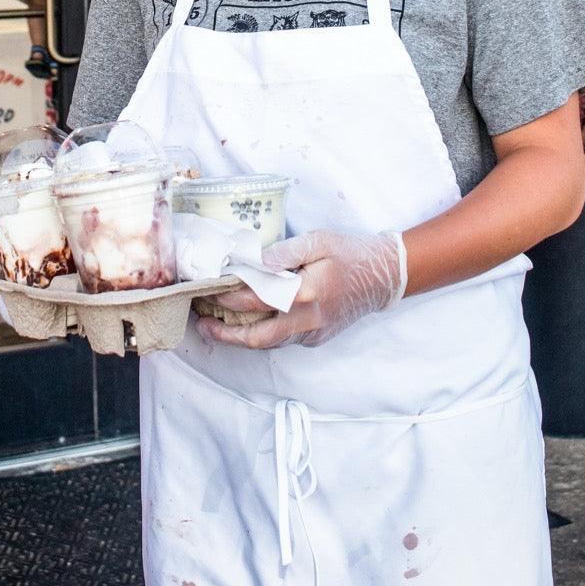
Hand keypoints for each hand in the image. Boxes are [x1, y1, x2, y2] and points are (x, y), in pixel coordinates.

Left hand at [196, 229, 406, 348]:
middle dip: (223, 333)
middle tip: (199, 320)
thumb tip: (251, 262)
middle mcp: (308, 320)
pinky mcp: (316, 338)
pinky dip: (260, 335)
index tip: (205, 288)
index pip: (254, 300)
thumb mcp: (317, 240)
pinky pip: (282, 341)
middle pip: (256, 337)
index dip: (225, 296)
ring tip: (213, 325)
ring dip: (238, 338)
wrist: (384, 277)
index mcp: (306, 293)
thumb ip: (283, 252)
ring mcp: (313, 334)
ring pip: (268, 344)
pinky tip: (245, 323)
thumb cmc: (350, 252)